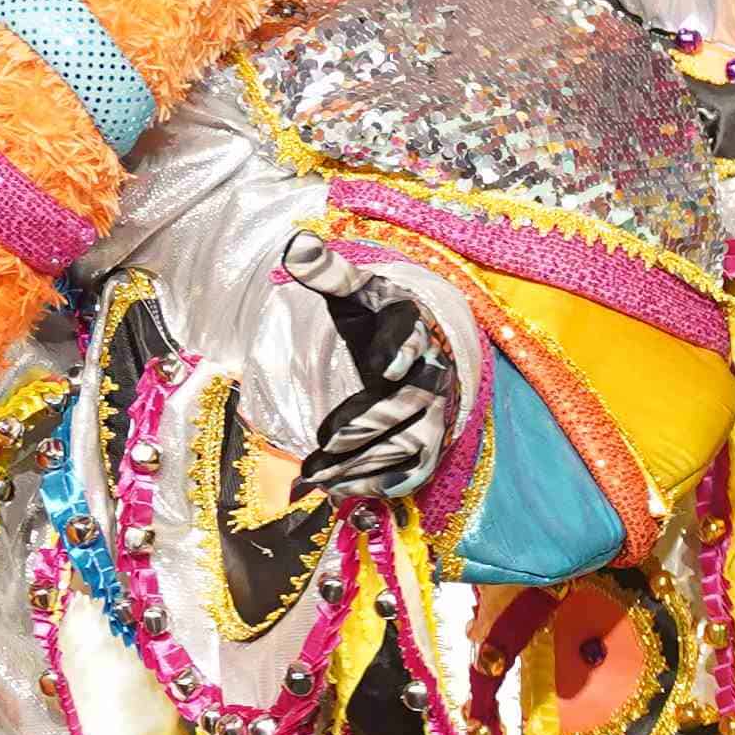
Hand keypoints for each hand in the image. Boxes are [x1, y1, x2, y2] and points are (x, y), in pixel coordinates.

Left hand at [288, 274, 461, 505]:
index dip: (402, 351)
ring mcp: (437, 413)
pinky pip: (411, 471)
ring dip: (363, 463)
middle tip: (328, 444)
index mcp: (415, 329)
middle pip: (409, 404)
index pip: (414, 338)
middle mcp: (433, 374)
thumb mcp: (359, 294)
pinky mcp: (432, 444)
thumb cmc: (383, 320)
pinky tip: (340, 489)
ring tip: (318, 476)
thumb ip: (329, 274)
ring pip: (408, 444)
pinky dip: (378, 483)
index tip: (386, 366)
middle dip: (368, 425)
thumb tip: (297, 245)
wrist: (430, 349)